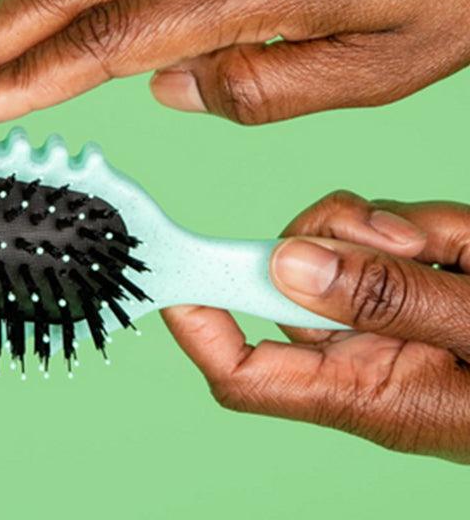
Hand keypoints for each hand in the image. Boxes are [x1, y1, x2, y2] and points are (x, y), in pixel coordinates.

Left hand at [162, 192, 469, 462]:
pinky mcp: (418, 281)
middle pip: (286, 281)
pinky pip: (386, 230)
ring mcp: (390, 313)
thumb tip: (288, 264)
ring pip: (337, 244)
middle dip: (326, 240)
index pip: (245, 371)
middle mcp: (365, 352)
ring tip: (453, 246)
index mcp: (366, 392)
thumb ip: (391, 301)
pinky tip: (463, 240)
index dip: (197, 327)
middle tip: (399, 239)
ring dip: (383, 228)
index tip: (172, 277)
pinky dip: (419, 220)